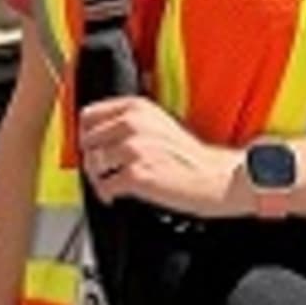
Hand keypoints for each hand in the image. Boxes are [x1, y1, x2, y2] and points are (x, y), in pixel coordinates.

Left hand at [72, 97, 247, 217]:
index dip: (86, 134)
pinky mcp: (136, 175)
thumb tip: (99, 133)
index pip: (89, 115)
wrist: (219, 178)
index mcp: (137, 107)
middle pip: (86, 141)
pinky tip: (116, 197)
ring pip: (93, 164)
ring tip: (110, 184)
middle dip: (92, 159)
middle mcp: (132, 124)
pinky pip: (105, 186)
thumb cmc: (194, 156)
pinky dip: (108, 195)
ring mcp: (134, 149)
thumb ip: (130, 122)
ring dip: (98, 178)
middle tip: (102, 171)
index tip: (90, 147)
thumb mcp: (160, 123)